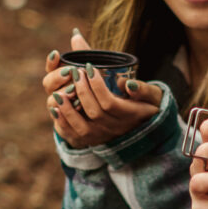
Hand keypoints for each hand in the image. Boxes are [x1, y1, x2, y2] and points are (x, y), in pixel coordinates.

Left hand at [43, 46, 162, 146]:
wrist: (144, 126)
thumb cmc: (148, 104)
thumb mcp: (152, 95)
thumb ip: (143, 88)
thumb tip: (127, 84)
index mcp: (131, 115)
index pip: (110, 102)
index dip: (97, 85)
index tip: (89, 67)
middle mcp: (116, 129)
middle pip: (94, 112)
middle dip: (82, 90)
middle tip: (74, 72)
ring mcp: (103, 137)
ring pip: (82, 127)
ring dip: (68, 110)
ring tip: (58, 92)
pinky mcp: (91, 141)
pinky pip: (73, 137)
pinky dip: (62, 123)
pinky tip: (55, 108)